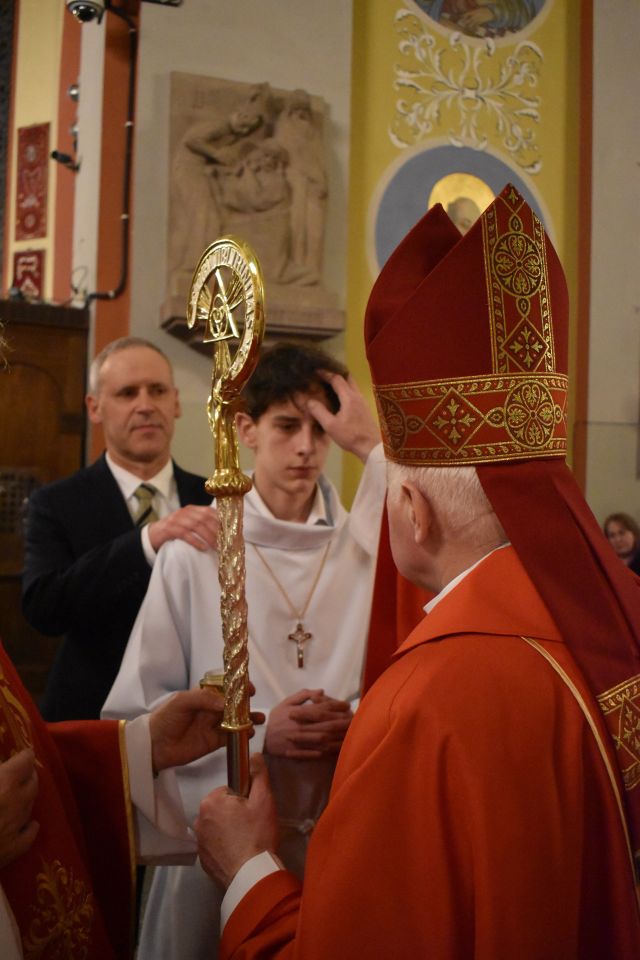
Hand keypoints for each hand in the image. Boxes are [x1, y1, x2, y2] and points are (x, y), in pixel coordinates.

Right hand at [0, 750, 39, 867]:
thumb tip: (0, 765)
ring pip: (30, 806)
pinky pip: (29, 835)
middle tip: (22, 773)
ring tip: (18, 795)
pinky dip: (28, 827)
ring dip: (26, 798)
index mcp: (5, 782)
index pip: (25, 761)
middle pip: (32, 783)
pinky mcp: (12, 850)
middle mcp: (15, 802)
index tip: (22, 755)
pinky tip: (26, 824)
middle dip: (28, 775)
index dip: (23, 757)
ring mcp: (16, 827)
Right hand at [148, 505, 218, 552]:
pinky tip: (203, 548)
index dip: (219, 520)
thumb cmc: (175, 530)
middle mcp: (184, 512)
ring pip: (196, 526)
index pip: (208, 511)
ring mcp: (176, 519)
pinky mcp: (169, 529)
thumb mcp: (188, 523)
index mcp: (191, 509)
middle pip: (204, 518)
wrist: (154, 534)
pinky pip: (185, 534)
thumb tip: (222, 532)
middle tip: (225, 542)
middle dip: (216, 530)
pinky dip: (195, 541)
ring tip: (216, 546)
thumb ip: (201, 524)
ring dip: (208, 536)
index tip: (229, 530)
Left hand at [149, 686, 265, 772]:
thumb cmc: (166, 718)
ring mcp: (213, 726)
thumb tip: (226, 704)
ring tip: (260, 719)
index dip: (238, 687)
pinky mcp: (214, 742)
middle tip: (256, 703)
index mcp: (203, 696)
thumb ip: (203, 698)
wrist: (154, 746)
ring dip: (248, 719)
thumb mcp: (181, 701)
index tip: (250, 688)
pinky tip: (249, 734)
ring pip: (236, 720)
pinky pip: (231, 737)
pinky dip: (242, 735)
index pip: (225, 688)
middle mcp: (211, 709)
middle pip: (233, 704)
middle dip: (247, 703)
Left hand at [196, 753, 278, 887]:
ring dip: (228, 831)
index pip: (228, 791)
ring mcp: (199, 842)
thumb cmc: (257, 834)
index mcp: (211, 801)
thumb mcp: (264, 800)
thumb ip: (258, 774)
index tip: (252, 811)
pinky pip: (214, 846)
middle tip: (252, 826)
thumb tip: (255, 754)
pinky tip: (239, 854)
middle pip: (221, 809)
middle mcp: (198, 819)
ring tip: (246, 841)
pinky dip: (224, 847)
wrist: (251, 875)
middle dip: (235, 814)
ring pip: (217, 827)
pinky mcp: (203, 861)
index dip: (243, 799)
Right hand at [265, 688, 352, 758]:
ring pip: (322, 740)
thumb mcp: (286, 702)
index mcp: (297, 712)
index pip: (320, 708)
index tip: (347, 706)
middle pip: (324, 725)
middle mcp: (299, 726)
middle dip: (341, 722)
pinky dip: (326, 752)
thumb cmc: (276, 718)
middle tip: (354, 720)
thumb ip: (303, 695)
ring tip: (349, 734)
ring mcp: (299, 741)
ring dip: (337, 737)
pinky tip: (337, 749)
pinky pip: (314, 754)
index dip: (335, 707)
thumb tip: (321, 691)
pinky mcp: (297, 753)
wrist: (261, 738)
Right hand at [306, 372, 379, 461]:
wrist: (371, 446)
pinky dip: (346, 391)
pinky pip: (354, 393)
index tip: (316, 371)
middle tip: (324, 376)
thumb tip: (309, 401)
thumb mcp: (330, 426)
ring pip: (352, 385)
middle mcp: (357, 396)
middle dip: (336, 374)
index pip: (337, 379)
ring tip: (330, 387)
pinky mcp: (365, 408)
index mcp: (349, 397)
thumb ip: (319, 412)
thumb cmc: (350, 436)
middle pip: (347, 378)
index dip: (326, 373)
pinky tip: (340, 399)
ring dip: (342, 383)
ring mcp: (363, 401)